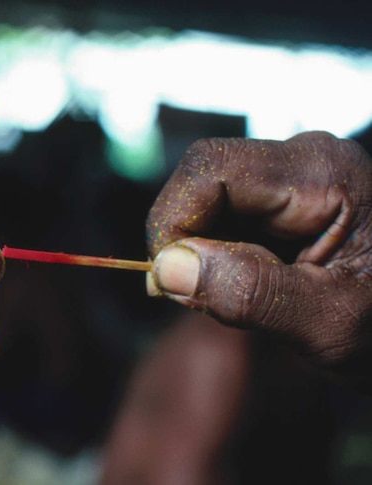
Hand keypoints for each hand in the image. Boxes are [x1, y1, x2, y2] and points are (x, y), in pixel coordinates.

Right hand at [146, 131, 371, 382]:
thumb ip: (252, 293)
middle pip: (203, 180)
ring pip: (207, 197)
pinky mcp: (287, 195)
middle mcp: (304, 158)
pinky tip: (248, 284)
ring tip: (240, 299)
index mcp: (323, 173)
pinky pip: (225, 212)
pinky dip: (217, 252)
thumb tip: (167, 268)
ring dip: (201, 251)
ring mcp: (295, 175)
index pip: (209, 171)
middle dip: (185, 239)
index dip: (173, 222)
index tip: (169, 284)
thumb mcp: (332, 324)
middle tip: (200, 300)